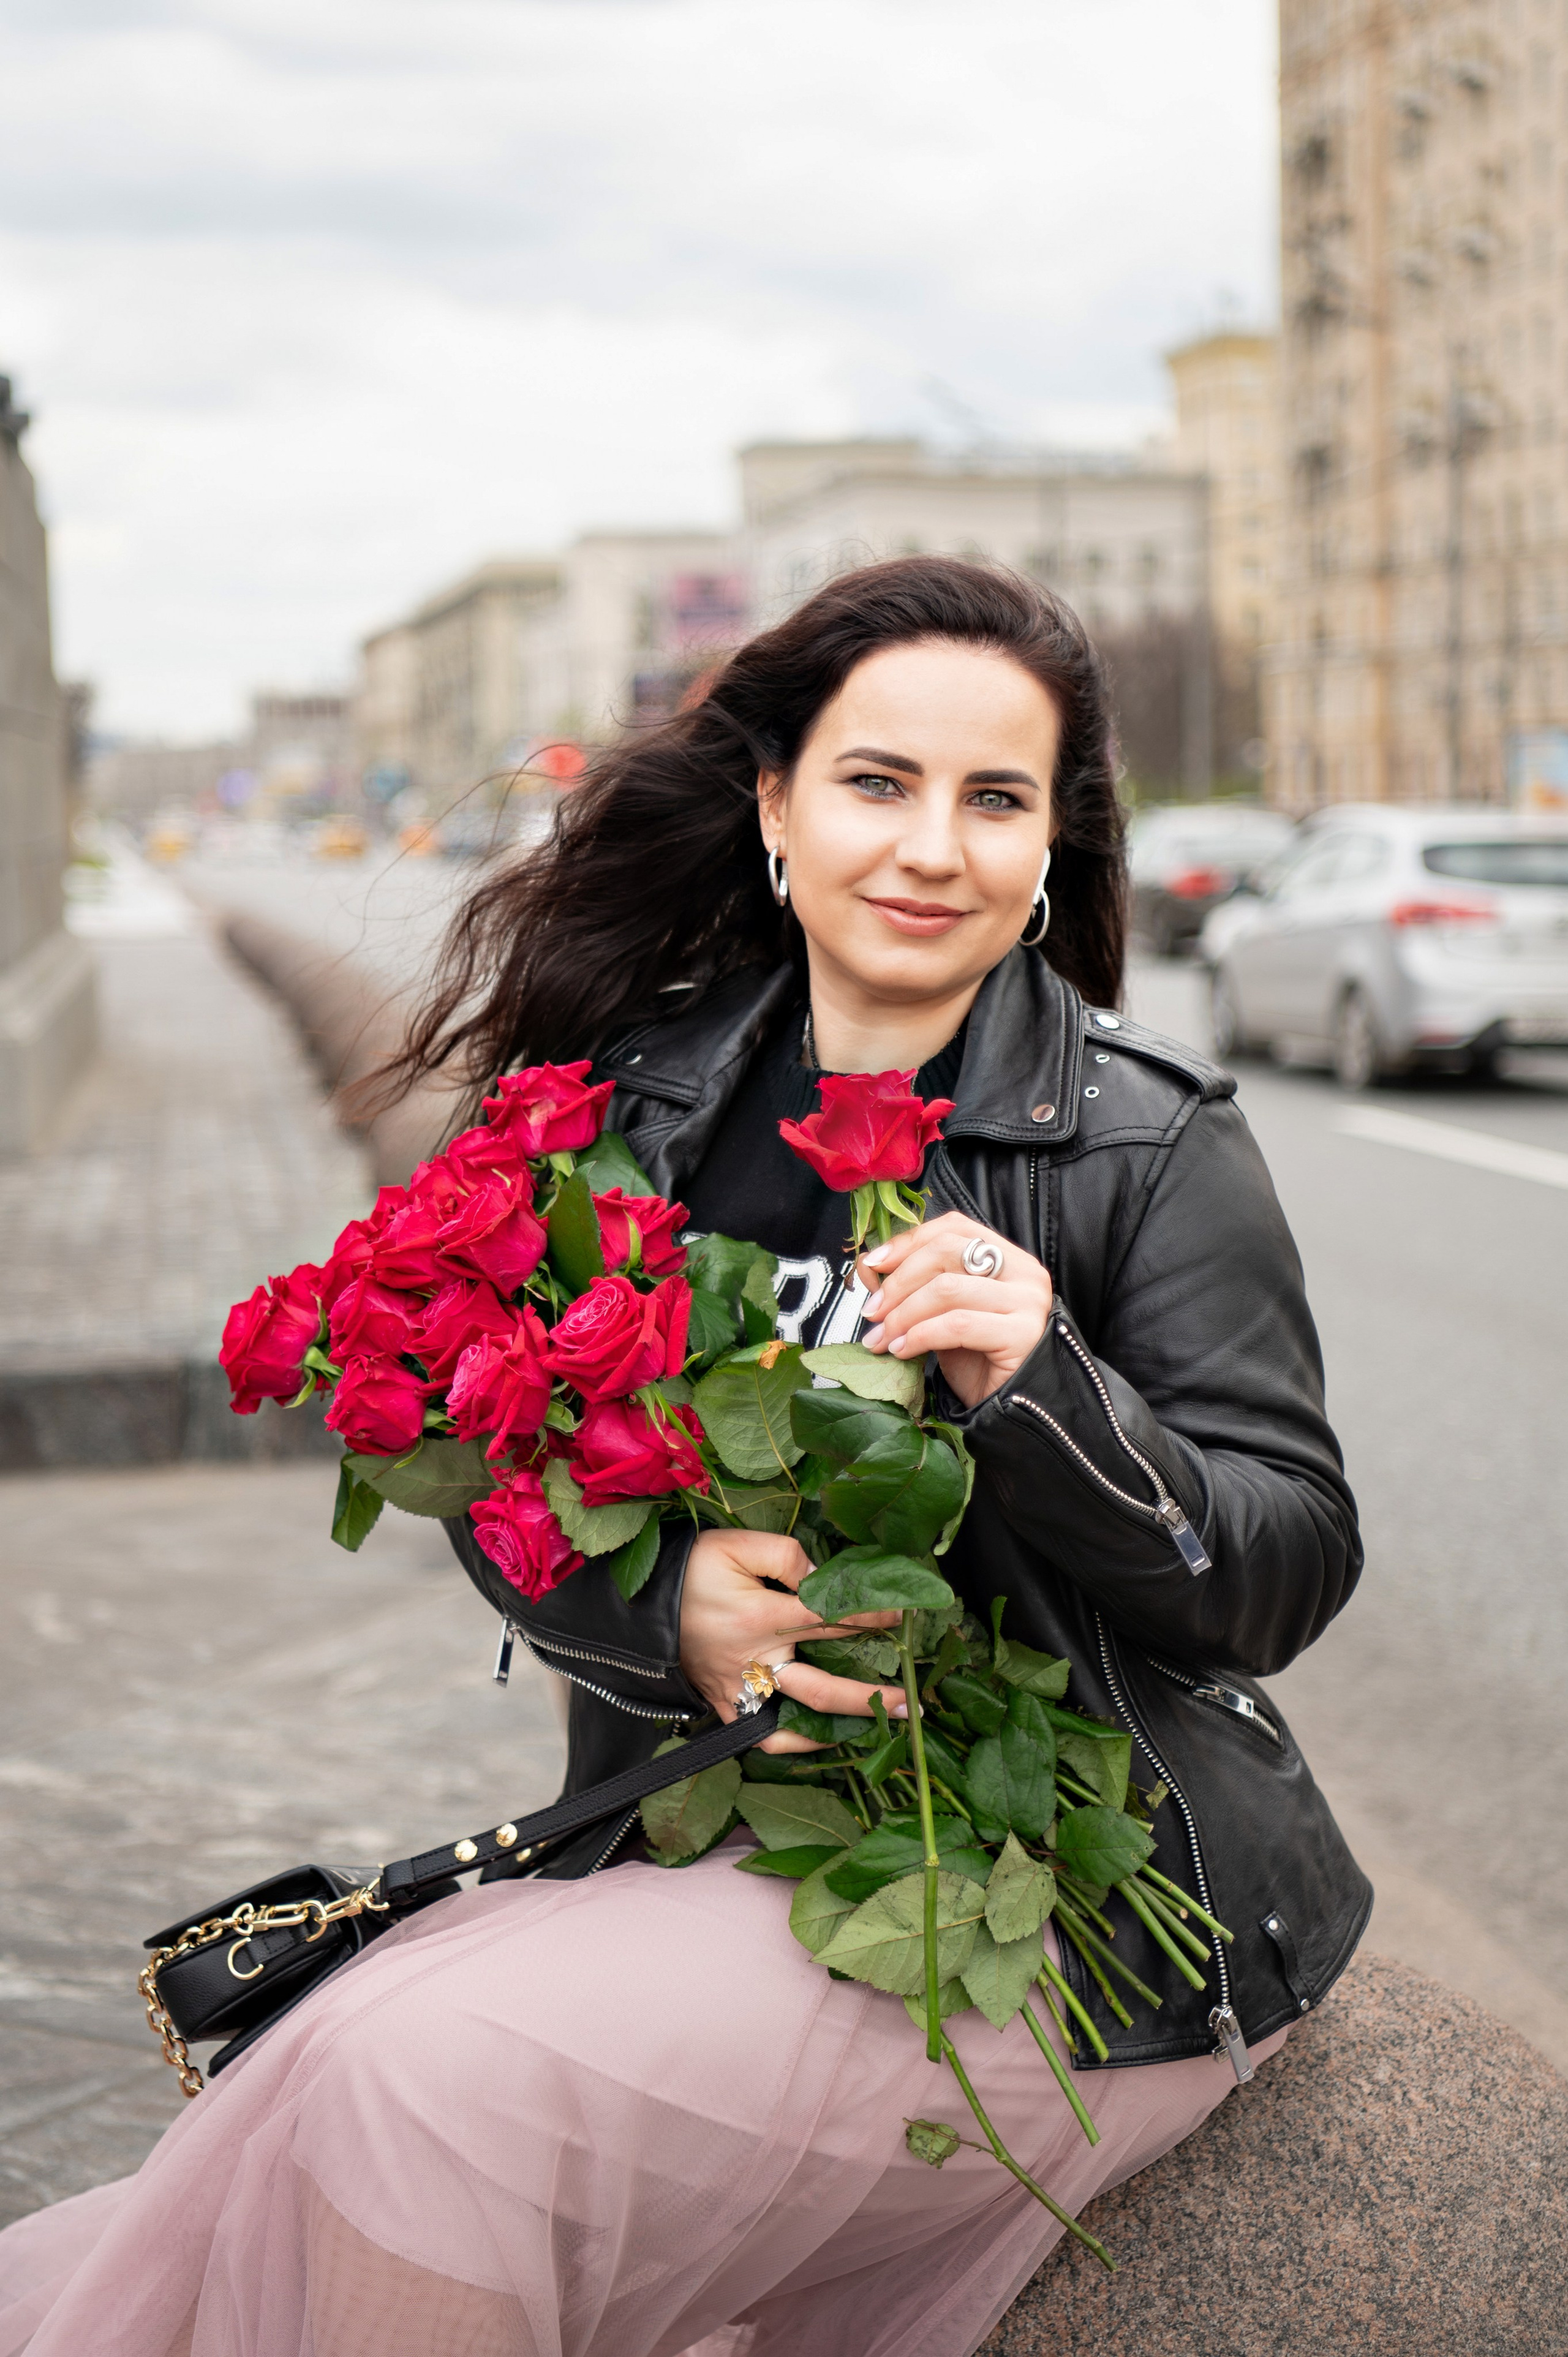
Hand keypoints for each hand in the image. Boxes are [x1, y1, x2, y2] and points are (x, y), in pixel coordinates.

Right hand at [679, 1527, 906, 1753]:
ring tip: (877, 1724)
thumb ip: (787, 1557)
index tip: (901, 1615)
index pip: (831, 1620)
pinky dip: (794, 1741)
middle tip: (911, 1701)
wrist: (641, 1602)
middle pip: (823, 1685)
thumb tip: (823, 1579)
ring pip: (796, 1719)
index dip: (871, 1617)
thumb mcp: (738, 1545)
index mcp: (760, 1617)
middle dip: (870, 1694)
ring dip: (840, 1724)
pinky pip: (761, 1735)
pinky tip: (822, 1736)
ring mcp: (738, 1688)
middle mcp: (754, 1660)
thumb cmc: (692, 1567)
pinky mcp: (722, 1703)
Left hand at [858, 1209, 1052, 1410]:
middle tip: (872, 1311)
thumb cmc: (978, 1362)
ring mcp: (1027, 1302)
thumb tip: (871, 1268)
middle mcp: (1024, 1273)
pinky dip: (920, 1335)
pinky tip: (902, 1350)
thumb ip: (918, 1287)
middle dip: (898, 1282)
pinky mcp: (1022, 1334)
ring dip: (903, 1314)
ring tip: (882, 1338)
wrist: (1008, 1410)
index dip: (909, 1242)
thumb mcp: (941, 1314)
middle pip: (946, 1252)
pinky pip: (958, 1324)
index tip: (873, 1264)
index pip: (954, 1228)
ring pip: (947, 1288)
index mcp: (1008, 1258)